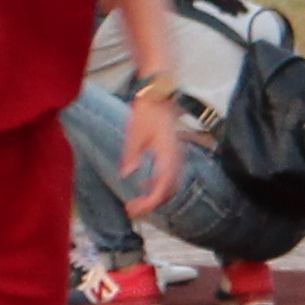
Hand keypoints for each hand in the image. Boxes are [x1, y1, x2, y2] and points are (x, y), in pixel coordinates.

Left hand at [117, 90, 181, 214]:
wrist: (159, 95)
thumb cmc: (146, 113)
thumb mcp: (134, 134)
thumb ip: (131, 156)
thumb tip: (127, 175)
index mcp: (167, 156)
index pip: (161, 189)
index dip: (148, 203)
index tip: (133, 209)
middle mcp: (176, 159)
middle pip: (169, 191)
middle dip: (151, 204)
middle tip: (132, 209)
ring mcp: (177, 156)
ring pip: (171, 186)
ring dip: (156, 196)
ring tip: (137, 200)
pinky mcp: (174, 153)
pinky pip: (170, 176)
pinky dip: (159, 186)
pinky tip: (144, 184)